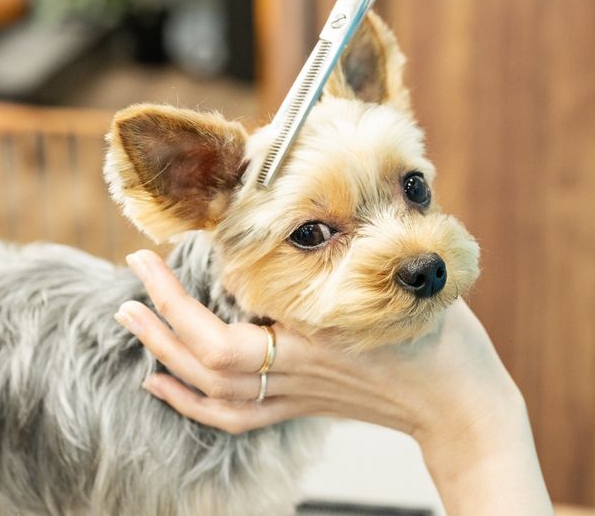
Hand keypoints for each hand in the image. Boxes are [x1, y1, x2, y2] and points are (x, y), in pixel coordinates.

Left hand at [117, 250, 551, 512]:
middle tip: (132, 276)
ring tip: (132, 320)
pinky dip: (187, 402)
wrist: (462, 405)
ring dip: (163, 355)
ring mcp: (297, 395)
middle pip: (206, 363)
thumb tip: (357, 177)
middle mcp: (297, 372)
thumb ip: (381, 229)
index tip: (152, 254)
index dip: (176, 300)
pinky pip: (231, 417)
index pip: (222, 335)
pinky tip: (160, 382)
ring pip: (211, 393)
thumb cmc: (446, 339)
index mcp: (315, 339)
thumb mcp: (415, 273)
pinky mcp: (300, 407)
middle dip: (159, 320)